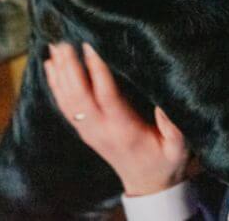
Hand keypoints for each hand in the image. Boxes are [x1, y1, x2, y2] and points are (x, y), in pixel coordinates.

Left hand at [45, 42, 190, 195]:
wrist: (147, 186)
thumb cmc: (165, 161)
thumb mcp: (178, 147)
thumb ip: (173, 125)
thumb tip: (165, 99)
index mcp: (124, 130)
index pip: (107, 96)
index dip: (97, 71)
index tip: (91, 46)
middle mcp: (101, 130)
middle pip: (79, 96)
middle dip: (71, 68)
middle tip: (65, 42)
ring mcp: (90, 131)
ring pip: (68, 100)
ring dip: (60, 74)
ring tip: (55, 47)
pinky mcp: (85, 131)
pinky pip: (65, 107)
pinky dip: (55, 85)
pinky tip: (50, 66)